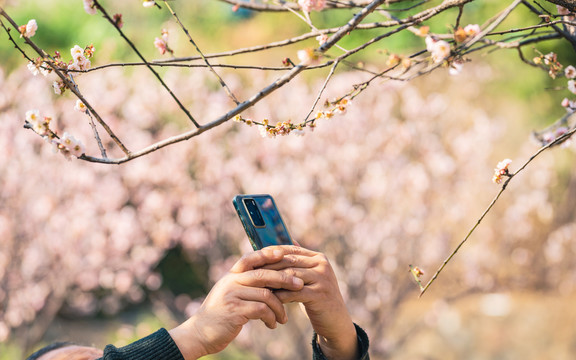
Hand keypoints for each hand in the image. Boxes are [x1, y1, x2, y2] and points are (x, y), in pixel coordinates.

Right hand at [169, 248, 303, 359]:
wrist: (199, 333)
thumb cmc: (221, 314)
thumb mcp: (231, 293)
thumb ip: (246, 283)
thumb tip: (273, 277)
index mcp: (232, 274)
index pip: (252, 257)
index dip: (269, 253)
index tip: (286, 253)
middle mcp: (231, 281)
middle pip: (264, 274)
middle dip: (285, 279)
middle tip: (300, 285)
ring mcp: (232, 295)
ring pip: (266, 294)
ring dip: (279, 307)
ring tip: (283, 318)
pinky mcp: (234, 311)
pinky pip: (261, 310)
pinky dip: (271, 317)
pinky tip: (273, 325)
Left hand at [264, 246, 358, 359]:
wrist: (335, 321)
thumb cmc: (316, 298)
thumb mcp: (308, 278)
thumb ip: (296, 263)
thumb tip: (274, 247)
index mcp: (318, 257)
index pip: (290, 249)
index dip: (271, 253)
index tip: (253, 259)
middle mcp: (322, 264)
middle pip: (288, 262)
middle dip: (268, 267)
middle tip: (250, 273)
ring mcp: (323, 279)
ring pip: (289, 276)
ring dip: (272, 282)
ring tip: (257, 286)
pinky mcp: (320, 294)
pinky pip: (293, 293)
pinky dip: (279, 296)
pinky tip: (269, 300)